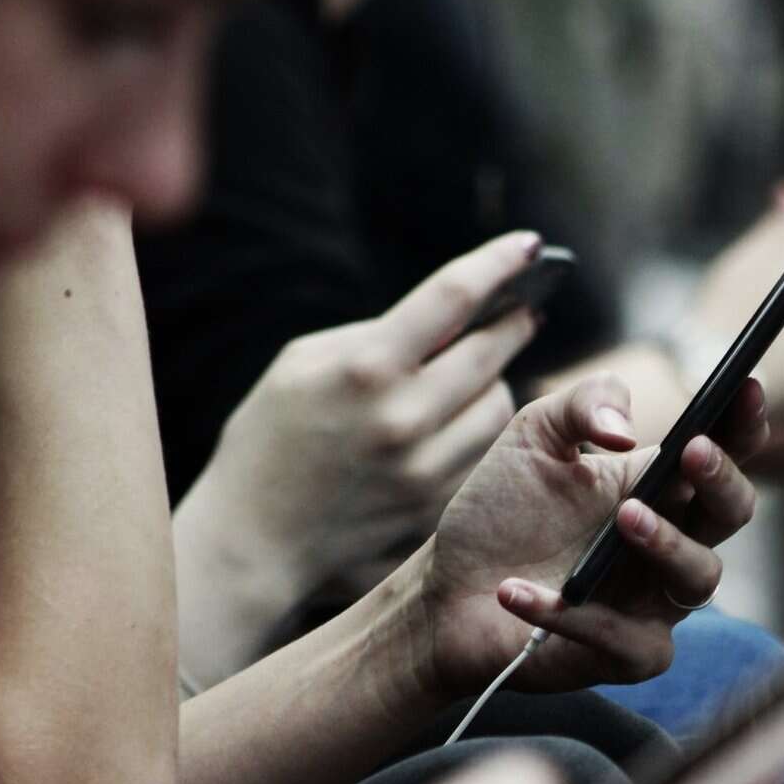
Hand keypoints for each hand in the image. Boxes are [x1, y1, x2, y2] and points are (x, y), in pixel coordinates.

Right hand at [185, 233, 535, 610]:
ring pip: (499, 407)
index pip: (452, 297)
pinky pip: (485, 454)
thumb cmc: (270, 437)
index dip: (498, 263)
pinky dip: (479, 430)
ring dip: (495, 382)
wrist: (254, 538)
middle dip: (513, 325)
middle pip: (492, 353)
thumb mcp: (303, 363)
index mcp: (366, 368)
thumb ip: (374, 335)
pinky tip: (462, 420)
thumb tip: (446, 318)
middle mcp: (404, 418)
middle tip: (524, 310)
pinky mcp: (436, 507)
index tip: (529, 245)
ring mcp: (425, 469)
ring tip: (481, 372)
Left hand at [411, 371, 767, 696]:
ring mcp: (654, 602)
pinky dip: (572, 615)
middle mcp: (670, 542)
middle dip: (722, 480)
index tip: (745, 387)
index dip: (744, 422)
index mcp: (659, 485)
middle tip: (692, 450)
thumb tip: (625, 428)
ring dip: (667, 543)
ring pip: (699, 577)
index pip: (722, 451)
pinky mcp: (625, 654)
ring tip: (625, 516)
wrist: (448, 588)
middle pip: (731, 512)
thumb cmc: (501, 511)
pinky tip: (516, 590)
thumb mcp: (534, 435)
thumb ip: (583, 403)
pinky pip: (623, 639)